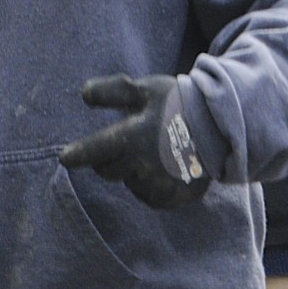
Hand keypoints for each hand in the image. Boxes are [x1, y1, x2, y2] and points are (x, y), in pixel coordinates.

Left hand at [59, 74, 214, 208]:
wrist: (222, 128)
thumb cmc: (178, 103)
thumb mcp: (146, 89)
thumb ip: (113, 91)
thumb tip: (83, 94)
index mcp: (133, 138)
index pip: (95, 151)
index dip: (78, 154)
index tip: (65, 158)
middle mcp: (144, 166)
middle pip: (108, 170)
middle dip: (109, 159)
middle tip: (126, 143)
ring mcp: (159, 185)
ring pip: (129, 182)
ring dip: (133, 170)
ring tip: (154, 150)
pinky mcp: (172, 198)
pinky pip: (149, 195)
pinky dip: (150, 183)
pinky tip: (165, 166)